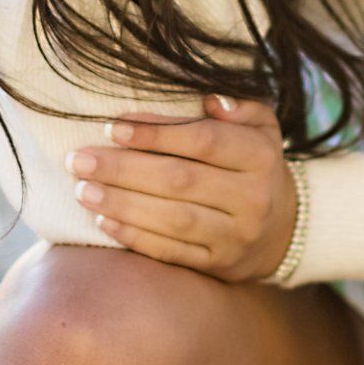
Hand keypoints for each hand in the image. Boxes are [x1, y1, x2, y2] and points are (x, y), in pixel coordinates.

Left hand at [63, 94, 296, 282]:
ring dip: (121, 204)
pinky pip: (172, 252)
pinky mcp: (220, 265)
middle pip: (180, 180)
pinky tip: (104, 221)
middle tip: (79, 159)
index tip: (112, 127)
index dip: (155, 133)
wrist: (285, 230)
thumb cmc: (256, 165)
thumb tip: (208, 98)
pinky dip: (135, 237)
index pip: (203, 141)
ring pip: (172, 219)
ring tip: (82, 189)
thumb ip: (238, 107)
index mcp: (260, 156)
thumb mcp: (261, 127)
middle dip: (123, 169)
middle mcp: (252, 198)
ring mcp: (236, 236)